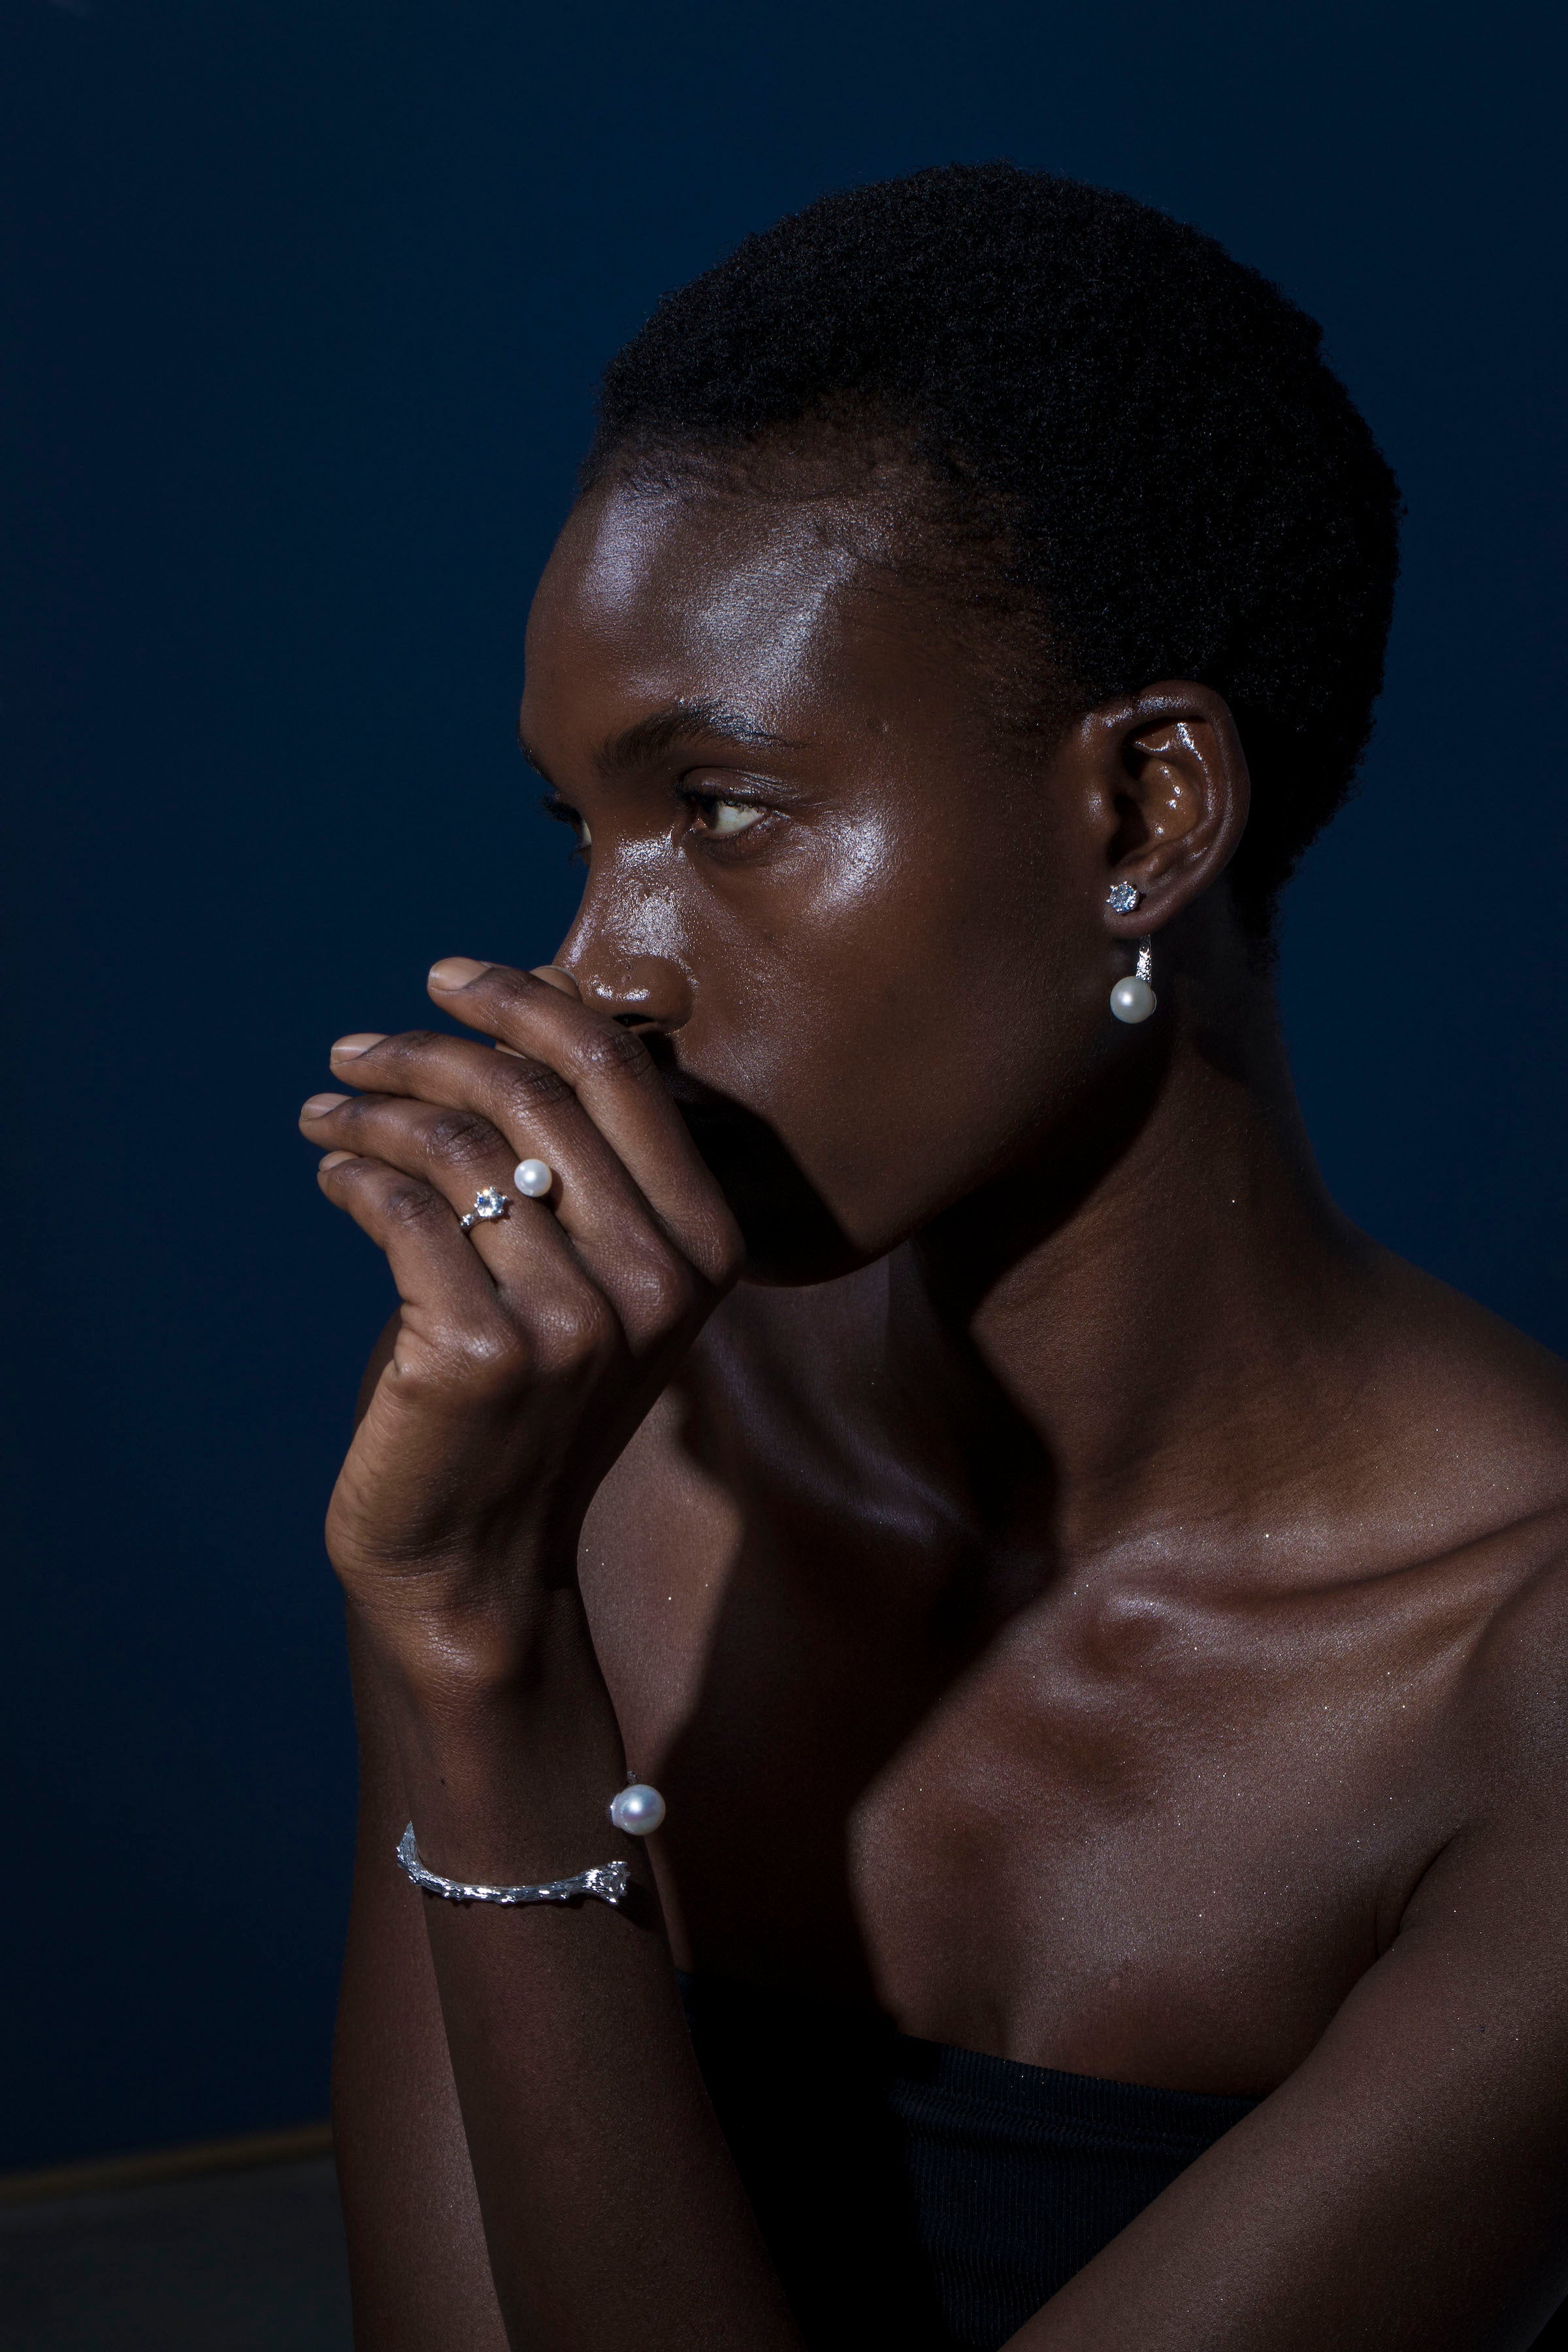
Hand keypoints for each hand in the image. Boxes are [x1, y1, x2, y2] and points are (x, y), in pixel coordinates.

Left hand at [299, 956, 742, 1684]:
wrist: (474, 1558)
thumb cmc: (523, 1400)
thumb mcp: (589, 1271)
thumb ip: (582, 1152)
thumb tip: (539, 989)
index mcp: (706, 1246)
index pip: (615, 1071)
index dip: (524, 1001)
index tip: (447, 976)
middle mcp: (656, 1279)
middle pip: (529, 1092)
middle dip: (426, 1049)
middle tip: (353, 1052)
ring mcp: (576, 1321)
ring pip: (457, 1144)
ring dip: (371, 1111)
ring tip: (328, 1113)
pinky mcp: (486, 1354)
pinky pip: (403, 1210)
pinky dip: (353, 1173)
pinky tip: (333, 1174)